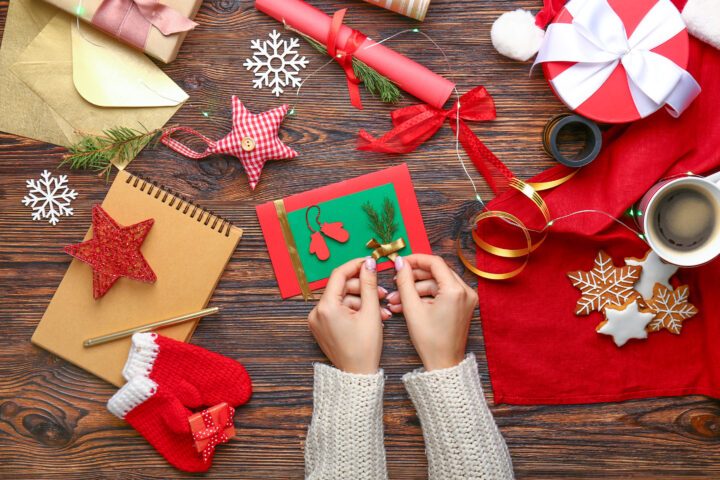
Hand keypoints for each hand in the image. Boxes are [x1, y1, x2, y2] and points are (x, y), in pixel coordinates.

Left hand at [308, 257, 390, 373]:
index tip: (370, 261)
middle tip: (382, 293)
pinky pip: (338, 310)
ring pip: (342, 299)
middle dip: (363, 288)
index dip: (356, 265)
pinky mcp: (321, 327)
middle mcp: (316, 312)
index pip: (339, 274)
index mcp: (326, 307)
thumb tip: (369, 263)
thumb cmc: (364, 349)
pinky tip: (371, 316)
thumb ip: (369, 284)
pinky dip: (354, 310)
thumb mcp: (370, 312)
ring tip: (382, 310)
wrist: (357, 376)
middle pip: (341, 288)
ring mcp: (317, 321)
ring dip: (362, 301)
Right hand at [387, 254, 477, 370]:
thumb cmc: (430, 341)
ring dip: (416, 289)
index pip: (435, 262)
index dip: (415, 260)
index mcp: (455, 291)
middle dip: (414, 277)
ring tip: (396, 299)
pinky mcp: (463, 306)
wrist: (443, 364)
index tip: (400, 262)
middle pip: (436, 273)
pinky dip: (426, 297)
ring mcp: (466, 299)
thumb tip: (400, 263)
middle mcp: (466, 292)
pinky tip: (407, 304)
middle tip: (396, 281)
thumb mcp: (412, 309)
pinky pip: (442, 294)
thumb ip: (405, 282)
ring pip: (437, 284)